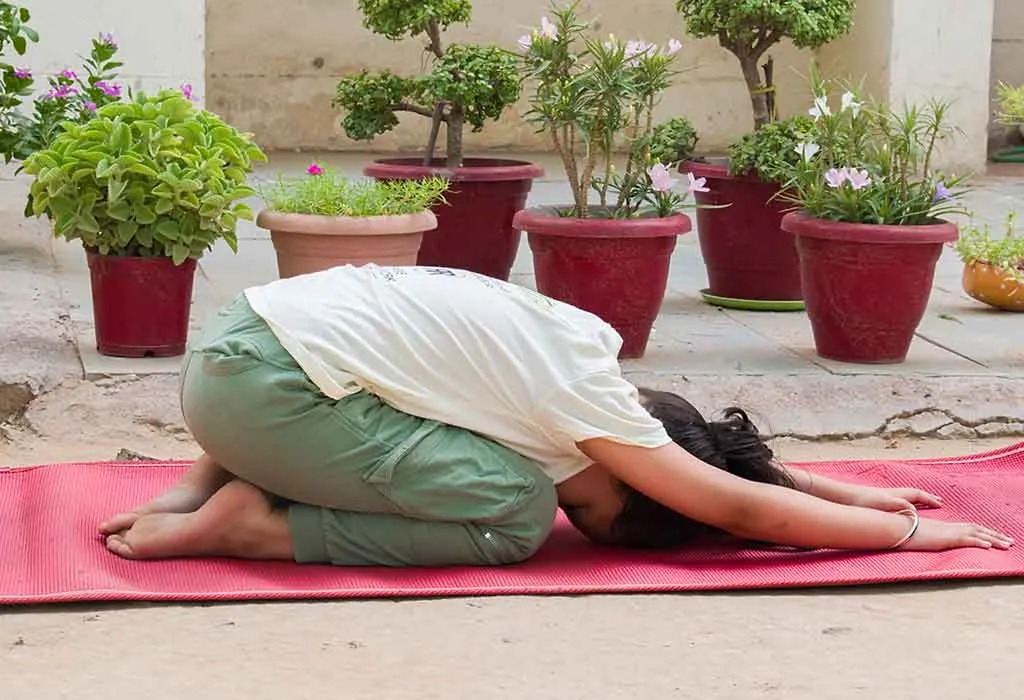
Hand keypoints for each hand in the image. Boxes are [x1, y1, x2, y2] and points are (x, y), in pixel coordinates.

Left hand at [846, 485, 942, 511]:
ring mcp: (884, 496)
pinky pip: (896, 500)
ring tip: (924, 503)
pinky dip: (904, 503)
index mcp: (895, 495)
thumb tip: (914, 510)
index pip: (917, 495)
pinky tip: (902, 508)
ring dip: (916, 499)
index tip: (941, 504)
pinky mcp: (876, 500)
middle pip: (914, 493)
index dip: (929, 500)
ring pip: (905, 496)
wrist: (844, 496)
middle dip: (927, 498)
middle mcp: (892, 493)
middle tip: (938, 501)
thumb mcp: (883, 504)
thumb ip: (899, 505)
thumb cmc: (862, 501)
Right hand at [899, 518, 1013, 551]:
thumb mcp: (916, 536)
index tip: (995, 537)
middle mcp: (948, 527)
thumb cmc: (901, 532)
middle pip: (977, 529)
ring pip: (976, 534)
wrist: (893, 527)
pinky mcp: (944, 538)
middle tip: (1010, 542)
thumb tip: (925, 543)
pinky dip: (978, 542)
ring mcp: (947, 532)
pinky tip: (989, 547)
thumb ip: (925, 538)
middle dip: (995, 535)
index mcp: (944, 527)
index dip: (984, 532)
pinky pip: (965, 540)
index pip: (968, 528)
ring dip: (994, 540)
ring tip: (1008, 545)